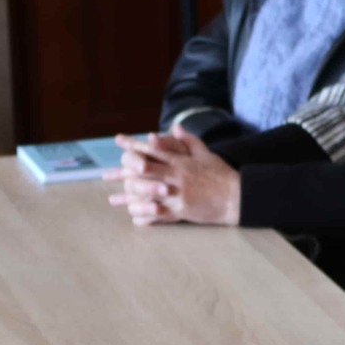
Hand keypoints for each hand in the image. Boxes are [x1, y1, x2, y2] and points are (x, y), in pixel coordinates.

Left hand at [105, 124, 240, 225]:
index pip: (152, 149)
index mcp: (180, 161)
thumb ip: (189, 141)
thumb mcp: (207, 154)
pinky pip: (157, 215)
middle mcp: (175, 176)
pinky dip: (143, 216)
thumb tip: (176, 127)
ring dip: (126, 198)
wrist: (238, 196)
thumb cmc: (221, 174)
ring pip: (145, 195)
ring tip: (112, 201)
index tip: (118, 140)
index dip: (133, 144)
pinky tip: (133, 217)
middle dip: (122, 172)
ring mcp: (177, 194)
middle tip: (106, 175)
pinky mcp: (181, 211)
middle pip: (142, 171)